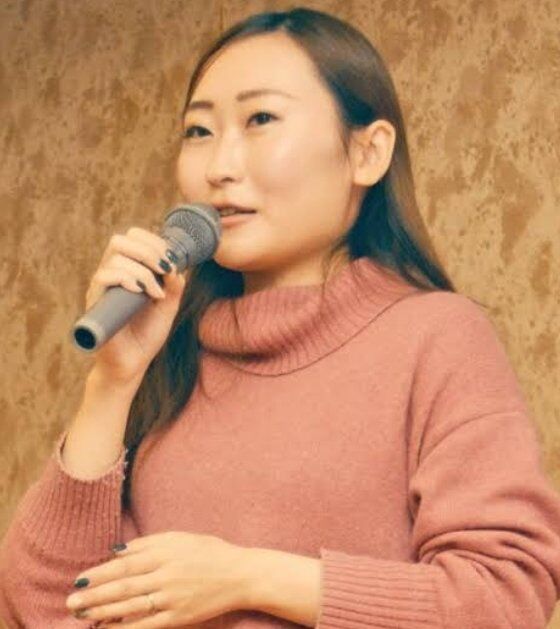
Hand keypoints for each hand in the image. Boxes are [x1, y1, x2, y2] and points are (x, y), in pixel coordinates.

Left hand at [66, 531, 251, 627]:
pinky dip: (125, 628)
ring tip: (83, 614)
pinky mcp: (179, 617)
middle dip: (95, 594)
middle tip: (72, 601)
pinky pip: (146, 625)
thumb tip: (116, 550)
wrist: (239, 575)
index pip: (126, 563)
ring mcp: (172, 598)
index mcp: (166, 552)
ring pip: (131, 606)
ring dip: (103, 611)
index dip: (101, 572)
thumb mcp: (180, 537)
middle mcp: (166, 575)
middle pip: (124, 586)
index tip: (81, 577)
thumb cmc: (208, 552)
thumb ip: (148, 542)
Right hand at [86, 227, 188, 384]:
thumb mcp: (168, 305)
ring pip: (116, 256)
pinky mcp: (95, 301)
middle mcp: (112, 274)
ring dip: (143, 270)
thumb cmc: (147, 334)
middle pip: (120, 240)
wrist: (131, 363)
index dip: (152, 241)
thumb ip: (174, 285)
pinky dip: (126, 279)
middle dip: (148, 250)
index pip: (133, 238)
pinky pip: (103, 276)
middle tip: (165, 269)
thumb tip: (175, 265)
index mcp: (128, 270)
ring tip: (156, 294)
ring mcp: (102, 287)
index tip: (170, 260)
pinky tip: (141, 293)